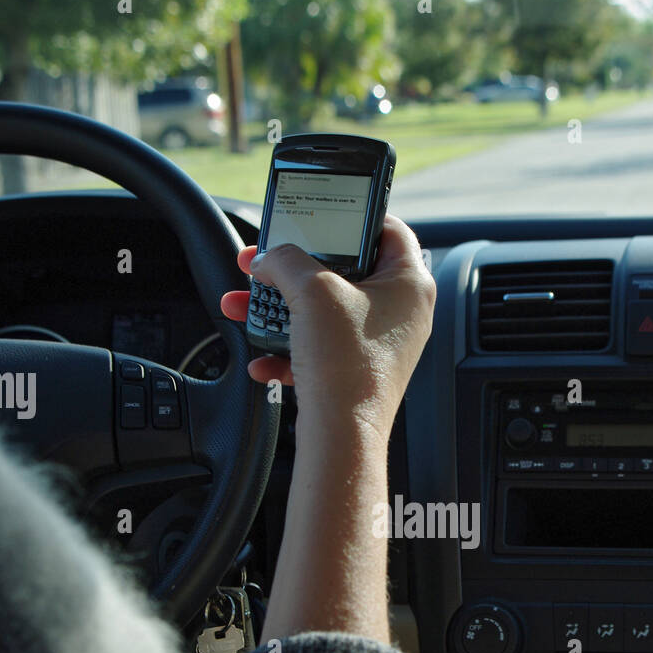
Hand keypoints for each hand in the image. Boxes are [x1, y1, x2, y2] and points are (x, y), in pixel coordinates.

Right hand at [220, 214, 435, 440]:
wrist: (341, 437)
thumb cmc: (346, 365)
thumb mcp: (312, 291)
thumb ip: (286, 260)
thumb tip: (267, 258)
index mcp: (409, 283)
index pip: (387, 228)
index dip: (350, 217)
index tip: (318, 215)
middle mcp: (402, 312)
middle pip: (344, 271)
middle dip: (293, 268)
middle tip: (263, 262)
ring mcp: (380, 344)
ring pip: (323, 312)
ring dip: (279, 308)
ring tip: (242, 305)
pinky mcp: (358, 371)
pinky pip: (319, 349)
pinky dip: (288, 350)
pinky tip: (261, 359)